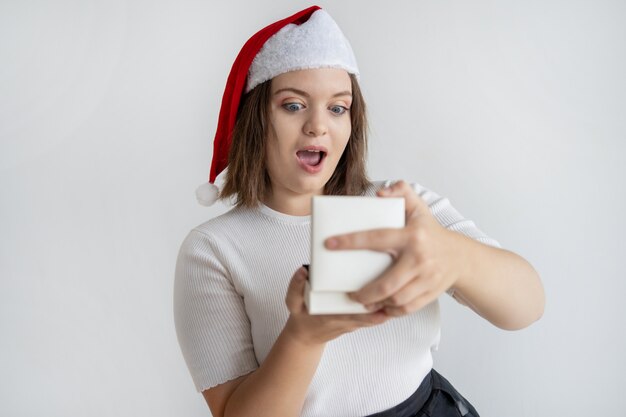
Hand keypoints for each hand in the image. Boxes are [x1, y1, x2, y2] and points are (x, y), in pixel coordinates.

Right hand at [283, 267, 390, 345]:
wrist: (306, 337)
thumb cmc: (302, 317)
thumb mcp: (292, 303)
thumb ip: (294, 287)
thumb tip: (303, 270)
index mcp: (331, 317)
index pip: (352, 316)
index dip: (368, 312)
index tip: (378, 301)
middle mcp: (346, 322)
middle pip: (370, 317)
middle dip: (384, 307)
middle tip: (396, 291)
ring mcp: (354, 324)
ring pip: (376, 318)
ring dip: (387, 308)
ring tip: (400, 290)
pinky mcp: (358, 322)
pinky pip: (374, 317)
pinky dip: (384, 309)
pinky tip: (394, 295)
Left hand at [324, 181, 470, 316]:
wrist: (460, 257)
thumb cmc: (430, 232)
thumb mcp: (418, 207)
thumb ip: (401, 191)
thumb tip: (380, 194)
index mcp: (412, 236)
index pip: (376, 238)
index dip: (351, 241)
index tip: (329, 244)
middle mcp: (419, 258)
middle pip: (386, 284)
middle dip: (364, 294)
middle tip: (350, 294)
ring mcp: (427, 278)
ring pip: (396, 300)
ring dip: (376, 304)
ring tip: (363, 302)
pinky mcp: (430, 293)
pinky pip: (407, 309)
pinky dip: (391, 312)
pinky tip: (380, 308)